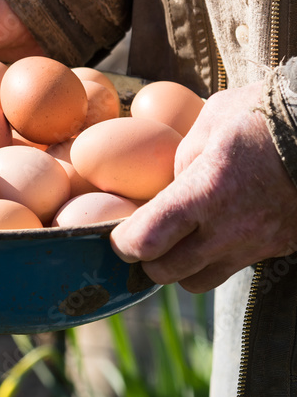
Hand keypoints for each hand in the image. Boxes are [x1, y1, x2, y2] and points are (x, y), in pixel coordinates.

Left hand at [110, 80, 296, 292]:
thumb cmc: (264, 115)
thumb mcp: (212, 121)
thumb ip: (182, 158)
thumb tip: (168, 186)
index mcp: (205, 192)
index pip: (146, 240)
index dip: (123, 243)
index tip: (117, 235)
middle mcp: (229, 228)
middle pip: (166, 273)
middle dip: (146, 260)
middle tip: (144, 240)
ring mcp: (257, 244)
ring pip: (199, 282)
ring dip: (181, 268)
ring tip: (179, 242)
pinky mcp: (280, 249)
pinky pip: (234, 268)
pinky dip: (216, 259)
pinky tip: (217, 233)